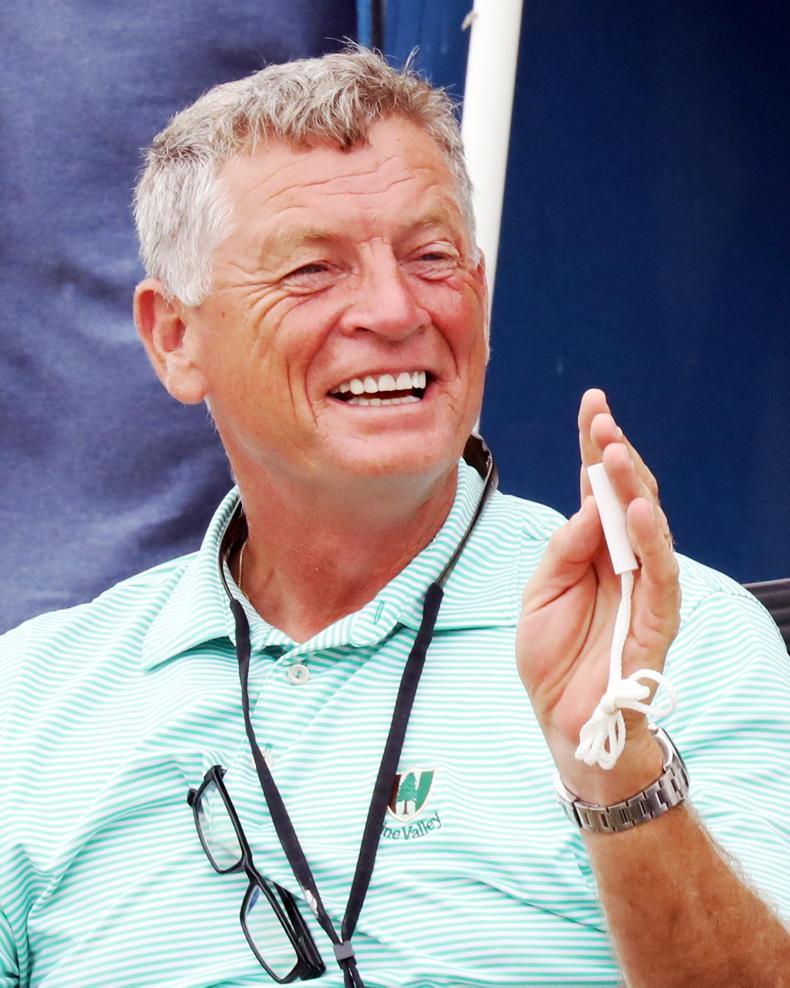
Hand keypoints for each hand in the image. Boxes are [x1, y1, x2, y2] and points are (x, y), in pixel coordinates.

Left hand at [517, 389, 680, 803]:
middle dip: (613, 456)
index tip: (592, 404)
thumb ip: (564, 549)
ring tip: (614, 452)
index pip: (598, 489)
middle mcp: (622, 560)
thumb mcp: (539, 594)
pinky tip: (640, 509)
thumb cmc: (552, 657)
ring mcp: (643, 586)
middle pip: (626, 497)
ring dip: (632, 487)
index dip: (594, 448)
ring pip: (647, 526)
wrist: (564, 721)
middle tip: (600, 419)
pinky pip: (660, 573)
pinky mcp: (656, 618)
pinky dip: (652, 540)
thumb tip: (589, 503)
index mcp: (593, 550)